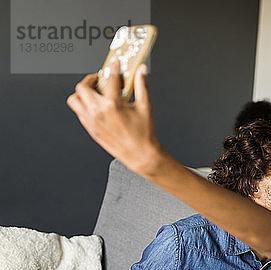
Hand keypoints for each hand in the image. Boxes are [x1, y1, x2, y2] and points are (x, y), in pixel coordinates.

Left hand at [66, 60, 163, 176]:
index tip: (114, 63)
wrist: (140, 154)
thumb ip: (142, 86)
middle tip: (100, 79)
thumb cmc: (143, 134)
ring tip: (94, 92)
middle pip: (83, 86)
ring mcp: (91, 121)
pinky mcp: (90, 128)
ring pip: (74, 99)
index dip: (113, 68)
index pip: (110, 79)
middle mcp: (98, 112)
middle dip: (91, 79)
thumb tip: (141, 71)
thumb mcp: (145, 107)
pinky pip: (78, 111)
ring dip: (82, 92)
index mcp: (113, 105)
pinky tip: (95, 105)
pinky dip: (83, 105)